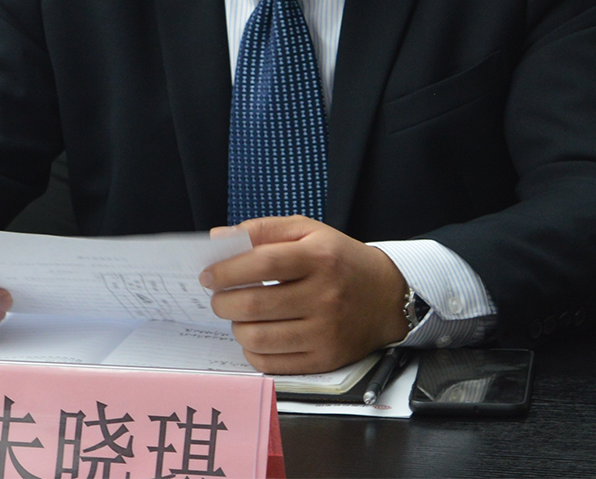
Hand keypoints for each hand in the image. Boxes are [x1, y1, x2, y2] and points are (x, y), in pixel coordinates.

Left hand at [200, 216, 409, 374]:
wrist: (387, 297)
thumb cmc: (340, 260)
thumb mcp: (309, 232)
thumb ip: (264, 230)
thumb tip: (218, 238)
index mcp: (319, 258)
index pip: (262, 263)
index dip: (227, 270)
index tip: (208, 275)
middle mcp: (325, 296)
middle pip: (255, 305)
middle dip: (223, 302)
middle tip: (218, 297)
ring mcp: (325, 332)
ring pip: (259, 338)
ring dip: (236, 327)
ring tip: (238, 316)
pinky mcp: (325, 360)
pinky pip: (272, 363)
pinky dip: (253, 350)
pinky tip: (256, 336)